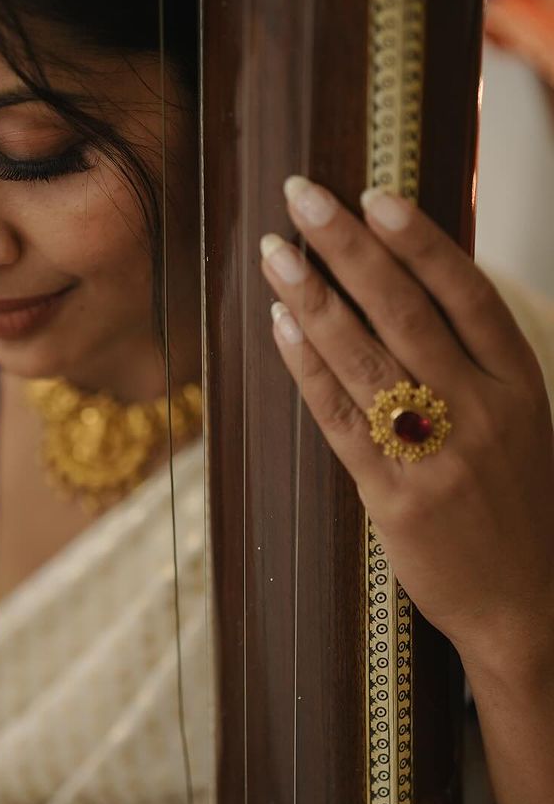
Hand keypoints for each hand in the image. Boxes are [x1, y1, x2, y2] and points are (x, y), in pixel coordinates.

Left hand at [258, 174, 553, 682]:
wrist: (530, 608)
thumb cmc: (520, 509)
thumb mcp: (526, 426)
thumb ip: (479, 365)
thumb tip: (414, 294)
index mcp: (523, 386)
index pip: (467, 294)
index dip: (420, 241)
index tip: (376, 195)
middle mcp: (484, 411)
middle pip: (406, 309)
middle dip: (348, 246)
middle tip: (301, 196)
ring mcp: (439, 455)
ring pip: (365, 356)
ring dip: (313, 296)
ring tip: (274, 252)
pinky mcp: (396, 496)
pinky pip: (342, 418)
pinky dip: (308, 368)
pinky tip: (280, 327)